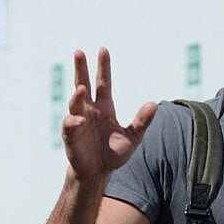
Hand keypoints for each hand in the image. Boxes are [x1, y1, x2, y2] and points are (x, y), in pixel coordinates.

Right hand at [62, 47, 156, 181]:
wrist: (98, 173)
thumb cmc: (113, 154)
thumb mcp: (133, 138)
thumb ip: (142, 122)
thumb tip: (154, 104)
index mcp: (105, 108)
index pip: (103, 82)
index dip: (103, 67)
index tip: (103, 49)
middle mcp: (90, 110)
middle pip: (83, 84)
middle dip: (80, 68)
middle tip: (79, 52)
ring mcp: (78, 121)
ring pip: (75, 103)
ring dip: (77, 95)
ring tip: (81, 89)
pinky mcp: (70, 136)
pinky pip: (69, 126)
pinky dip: (73, 122)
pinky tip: (79, 121)